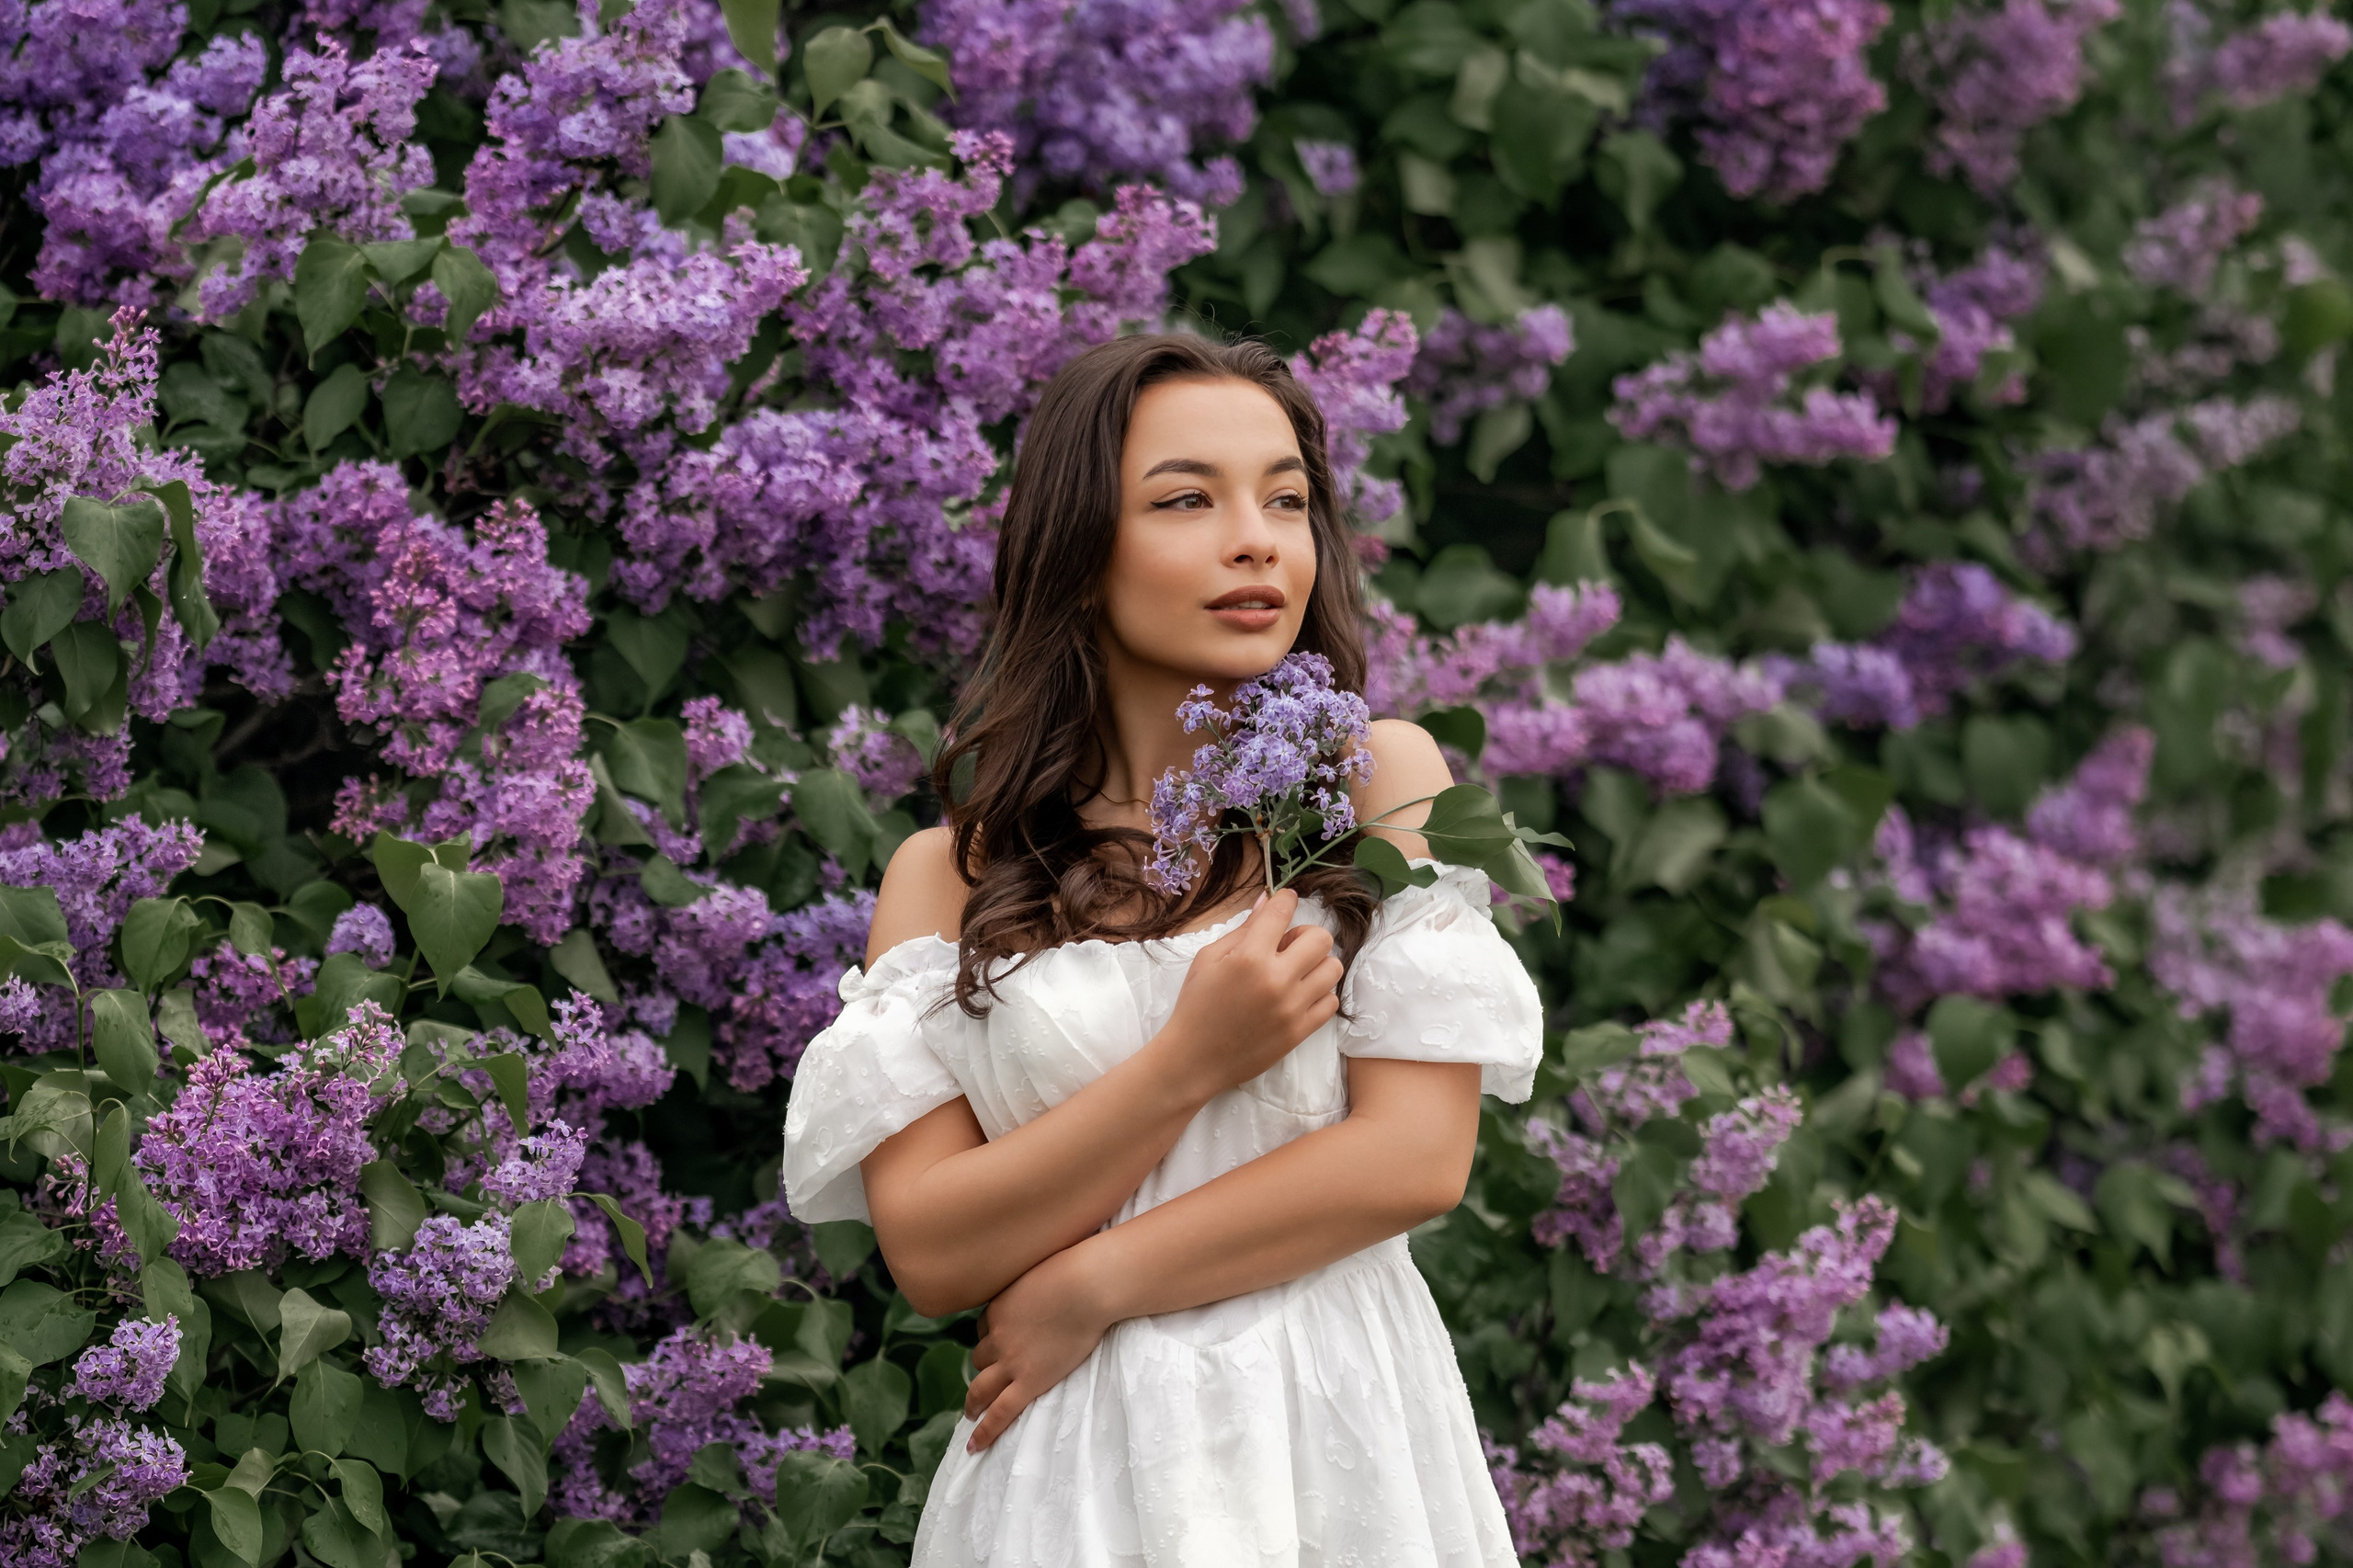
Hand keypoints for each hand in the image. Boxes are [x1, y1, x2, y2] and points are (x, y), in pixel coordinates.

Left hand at [963, 1244, 1112, 1451]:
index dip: (992, 1335)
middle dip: (983, 1367)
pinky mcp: (1029, 1382)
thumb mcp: (1041, 1271)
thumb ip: (1033, 1285)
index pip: (985, 1327)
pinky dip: (985, 1431)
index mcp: (998, 1309)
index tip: (1000, 1340)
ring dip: (975, 1399)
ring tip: (972, 1411)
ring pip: (981, 1386)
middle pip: (980, 1357)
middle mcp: (997, 1337)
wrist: (1086, 1287)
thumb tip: (1046, 1282)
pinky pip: (1000, 1412)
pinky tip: (975, 1446)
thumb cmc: (1074, 1271)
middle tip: (984, 1378)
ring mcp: (1011, 1362)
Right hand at [1156, 889, 1342, 1098]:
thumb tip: (1267, 902)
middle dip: (1305, 934)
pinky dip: (1319, 994)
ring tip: (1296, 972)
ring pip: (1332, 968)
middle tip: (1288, 946)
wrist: (1194, 1059)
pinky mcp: (1300, 1031)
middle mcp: (1276, 979)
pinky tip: (1299, 995)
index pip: (1282, 912)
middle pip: (1320, 938)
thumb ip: (1243, 930)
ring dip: (1316, 964)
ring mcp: (1292, 1007)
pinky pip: (1331, 1002)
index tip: (1285, 901)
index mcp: (1249, 957)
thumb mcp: (1208, 959)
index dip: (1285, 900)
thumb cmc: (1196, 1005)